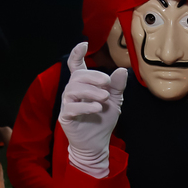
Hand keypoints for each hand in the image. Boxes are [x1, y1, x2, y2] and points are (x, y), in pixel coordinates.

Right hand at [58, 42, 127, 178]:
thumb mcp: (115, 101)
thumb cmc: (103, 120)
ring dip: (91, 91)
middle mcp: (73, 92)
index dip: (76, 54)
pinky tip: (97, 108)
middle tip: (107, 84)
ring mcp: (67, 104)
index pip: (75, 66)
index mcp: (83, 85)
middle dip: (93, 77)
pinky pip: (71, 107)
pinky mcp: (66, 117)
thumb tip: (121, 70)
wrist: (97, 143)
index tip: (83, 44)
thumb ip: (117, 86)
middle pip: (77, 76)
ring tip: (105, 98)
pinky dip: (85, 106)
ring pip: (73, 89)